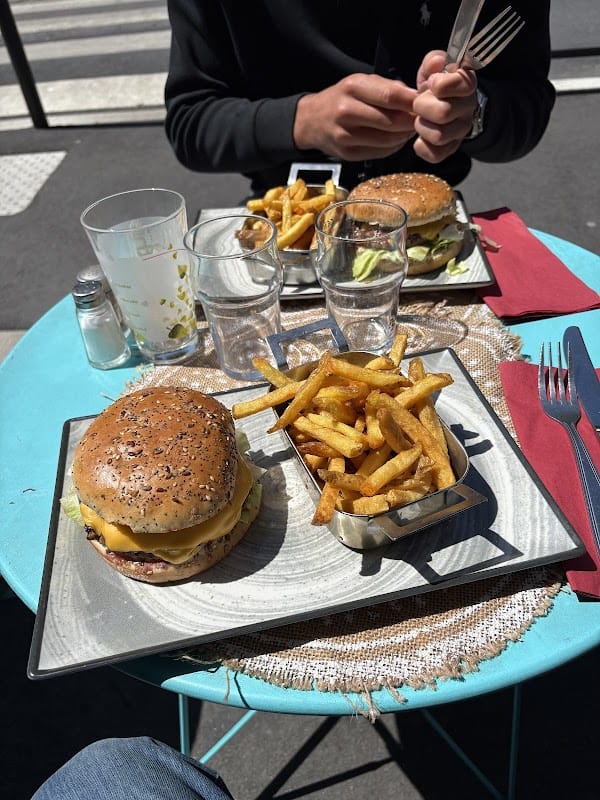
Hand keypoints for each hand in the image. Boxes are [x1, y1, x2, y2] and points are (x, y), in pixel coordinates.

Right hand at [293, 73, 417, 161]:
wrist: (312, 120)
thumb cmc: (341, 98)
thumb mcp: (360, 82)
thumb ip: (388, 88)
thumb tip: (416, 97)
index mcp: (352, 87)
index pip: (391, 95)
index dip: (412, 102)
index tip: (425, 103)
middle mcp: (347, 111)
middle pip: (391, 121)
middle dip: (411, 121)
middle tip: (421, 120)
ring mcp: (346, 136)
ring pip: (388, 140)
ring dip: (404, 136)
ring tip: (408, 129)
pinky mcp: (348, 154)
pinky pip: (380, 153)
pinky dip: (393, 147)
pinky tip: (394, 139)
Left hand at [412, 51, 477, 162]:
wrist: (438, 104)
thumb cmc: (436, 85)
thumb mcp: (434, 67)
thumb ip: (434, 61)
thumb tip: (436, 64)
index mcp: (467, 84)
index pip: (459, 84)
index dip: (438, 85)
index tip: (432, 84)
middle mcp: (469, 108)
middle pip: (443, 113)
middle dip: (423, 108)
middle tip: (420, 104)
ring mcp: (461, 131)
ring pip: (438, 136)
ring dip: (422, 127)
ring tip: (422, 119)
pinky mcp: (451, 148)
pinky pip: (434, 154)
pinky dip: (422, 146)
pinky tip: (422, 136)